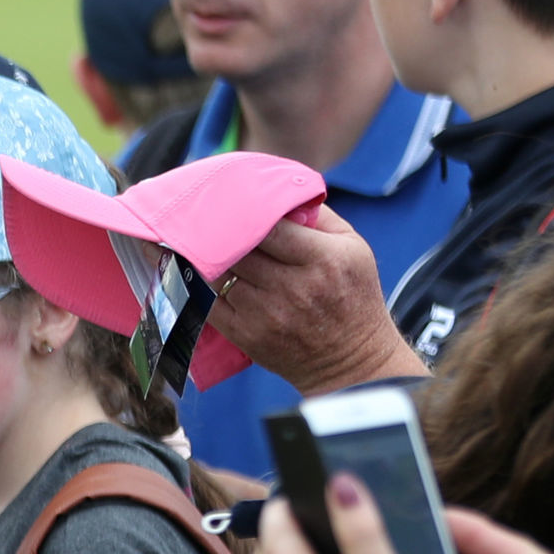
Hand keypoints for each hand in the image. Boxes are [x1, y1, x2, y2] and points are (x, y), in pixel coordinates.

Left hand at [210, 204, 426, 396]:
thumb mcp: (354, 248)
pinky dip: (202, 285)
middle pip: (240, 249)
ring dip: (209, 257)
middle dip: (222, 232)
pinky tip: (200, 272)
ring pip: (220, 273)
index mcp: (323, 259)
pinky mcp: (247, 335)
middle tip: (207, 217)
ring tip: (202, 242)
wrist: (350, 361)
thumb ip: (320, 217)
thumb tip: (281, 193)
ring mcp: (267, 314)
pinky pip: (210, 302)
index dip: (248, 213)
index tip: (234, 202)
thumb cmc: (353, 295)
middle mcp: (293, 287)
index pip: (270, 227)